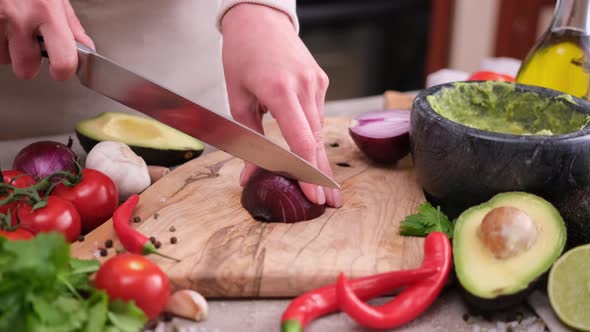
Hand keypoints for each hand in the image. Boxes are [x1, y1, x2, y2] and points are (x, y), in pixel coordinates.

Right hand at [0, 0, 93, 79]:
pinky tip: (1, 25)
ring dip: (8, 49)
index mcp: (47, 12)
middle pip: (26, 69)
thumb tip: (86, 48)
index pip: (63, 60)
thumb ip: (71, 25)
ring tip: (12, 28)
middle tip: (30, 46)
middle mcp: (20, 18)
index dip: (63, 71)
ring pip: (3, 59)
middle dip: (28, 62)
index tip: (61, 71)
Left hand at [221, 4, 341, 207]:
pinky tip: (310, 151)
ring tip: (324, 187)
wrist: (260, 19)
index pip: (301, 140)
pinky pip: (317, 114)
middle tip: (330, 204)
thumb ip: (246, 138)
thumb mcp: (236, 98)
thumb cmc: (241, 56)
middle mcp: (305, 86)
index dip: (308, 172)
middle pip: (316, 141)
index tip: (315, 197)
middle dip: (322, 176)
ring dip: (319, 159)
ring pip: (319, 129)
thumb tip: (248, 175)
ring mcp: (317, 83)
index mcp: (279, 90)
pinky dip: (312, 135)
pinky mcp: (321, 81)